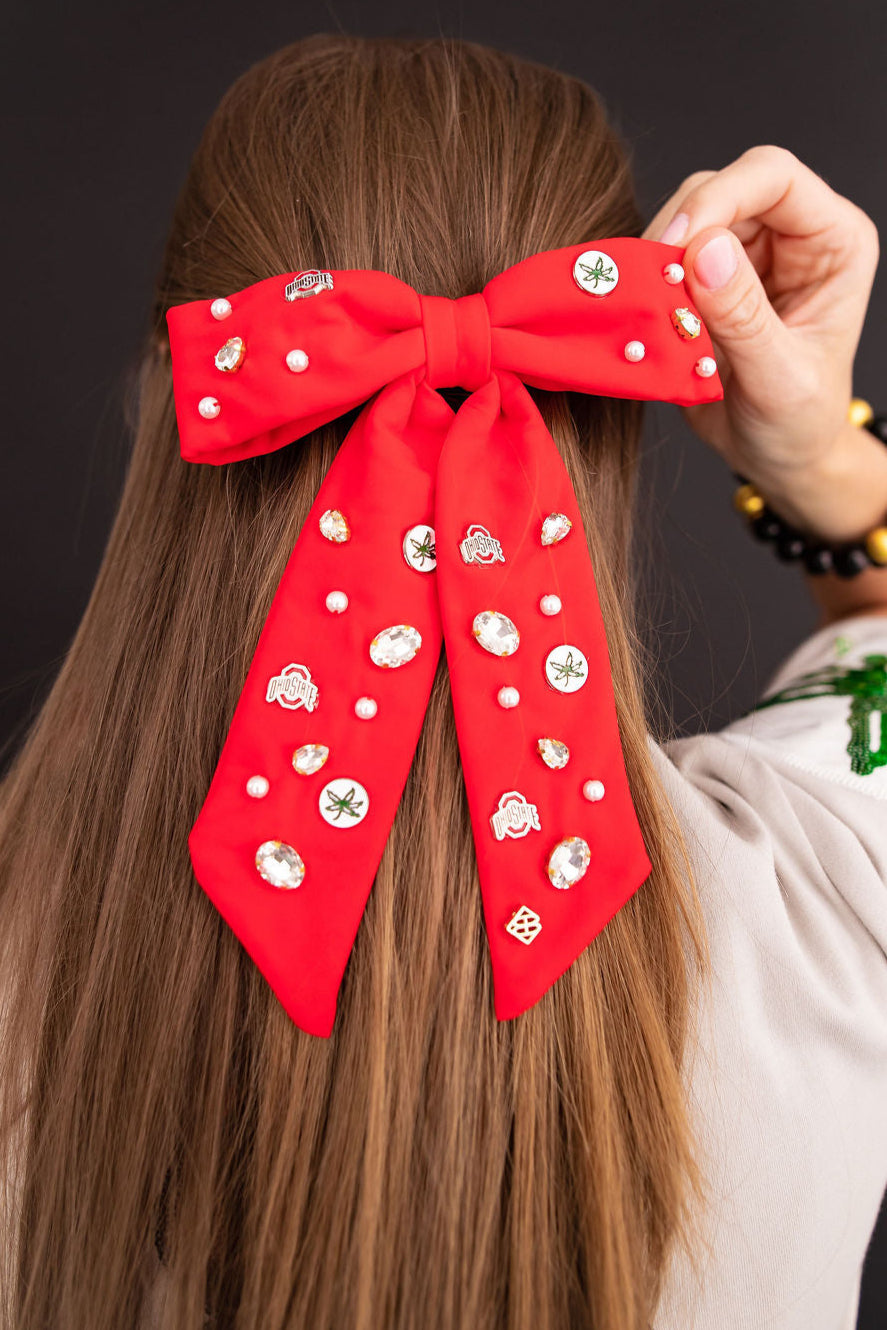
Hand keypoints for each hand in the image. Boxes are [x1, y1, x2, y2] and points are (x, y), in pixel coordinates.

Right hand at [643, 146, 879, 501]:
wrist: (778, 456)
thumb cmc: (798, 423)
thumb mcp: (779, 378)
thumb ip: (744, 317)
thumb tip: (705, 252)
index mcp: (832, 241)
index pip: (773, 177)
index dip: (719, 198)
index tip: (674, 248)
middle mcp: (791, 234)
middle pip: (720, 187)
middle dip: (678, 233)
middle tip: (652, 288)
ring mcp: (746, 253)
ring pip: (682, 217)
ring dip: (656, 261)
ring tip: (654, 314)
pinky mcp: (707, 278)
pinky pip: (663, 259)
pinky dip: (646, 285)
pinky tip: (646, 319)